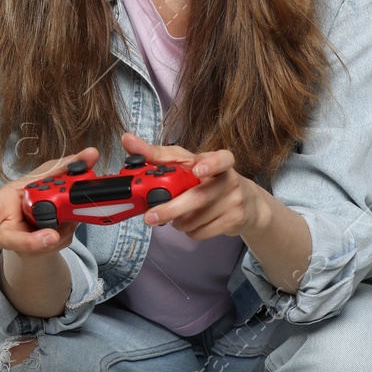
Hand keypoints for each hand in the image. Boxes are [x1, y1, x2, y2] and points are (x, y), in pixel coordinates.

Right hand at [0, 147, 99, 257]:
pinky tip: (70, 222)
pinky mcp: (37, 252)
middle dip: (36, 241)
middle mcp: (9, 226)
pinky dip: (67, 234)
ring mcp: (22, 243)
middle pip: (16, 240)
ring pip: (40, 247)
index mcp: (4, 203)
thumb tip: (91, 152)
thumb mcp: (47, 175)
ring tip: (71, 217)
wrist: (42, 213)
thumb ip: (67, 165)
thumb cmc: (34, 192)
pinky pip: (55, 247)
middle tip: (53, 236)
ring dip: (61, 233)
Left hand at [120, 131, 262, 239]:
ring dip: (178, 221)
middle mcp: (230, 180)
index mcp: (218, 161)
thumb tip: (127, 140)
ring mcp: (234, 202)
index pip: (222, 158)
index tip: (197, 169)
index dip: (210, 164)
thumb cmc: (206, 178)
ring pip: (195, 219)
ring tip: (179, 213)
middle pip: (198, 197)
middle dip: (171, 209)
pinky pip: (201, 232)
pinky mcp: (234, 221)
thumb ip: (156, 154)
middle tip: (150, 216)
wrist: (244, 202)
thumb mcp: (185, 162)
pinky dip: (189, 231)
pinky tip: (192, 222)